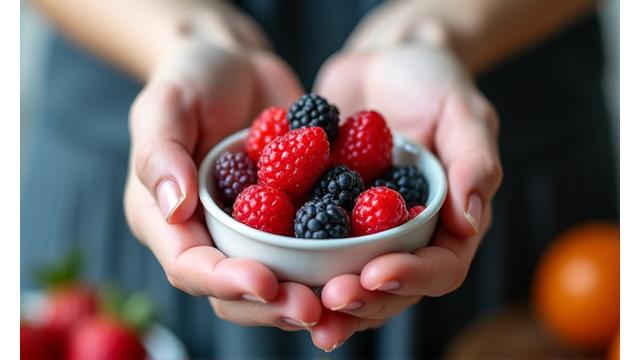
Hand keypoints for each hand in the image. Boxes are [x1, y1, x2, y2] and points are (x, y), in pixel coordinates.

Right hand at [124, 36, 321, 329]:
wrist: (238, 65)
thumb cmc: (191, 78)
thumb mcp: (166, 103)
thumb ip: (160, 153)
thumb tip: (174, 208)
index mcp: (167, 219)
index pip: (189, 266)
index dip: (225, 282)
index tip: (265, 283)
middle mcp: (209, 235)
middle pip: (234, 290)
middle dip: (273, 305)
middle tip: (313, 308)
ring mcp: (251, 231)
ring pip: (276, 280)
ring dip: (308, 295)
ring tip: (345, 297)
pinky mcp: (288, 219)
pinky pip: (308, 246)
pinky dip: (333, 260)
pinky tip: (367, 263)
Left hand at [311, 44, 502, 350]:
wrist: (382, 63)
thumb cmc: (433, 83)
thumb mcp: (462, 112)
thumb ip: (474, 161)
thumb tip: (470, 221)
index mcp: (447, 223)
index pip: (440, 267)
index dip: (411, 278)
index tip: (378, 274)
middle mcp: (405, 236)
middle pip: (389, 287)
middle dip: (362, 299)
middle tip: (331, 299)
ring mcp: (363, 230)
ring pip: (348, 278)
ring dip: (323, 297)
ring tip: (296, 306)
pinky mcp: (325, 214)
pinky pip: (309, 244)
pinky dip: (291, 261)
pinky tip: (266, 270)